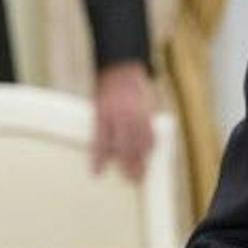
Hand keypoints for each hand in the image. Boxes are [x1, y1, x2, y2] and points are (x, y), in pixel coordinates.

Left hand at [90, 61, 155, 180]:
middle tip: (130, 180)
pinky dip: (150, 144)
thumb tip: (106, 151)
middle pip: (124, 146)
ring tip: (141, 174)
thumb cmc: (106, 87)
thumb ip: (101, 126)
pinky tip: (148, 153)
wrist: (121, 66)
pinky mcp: (147, 110)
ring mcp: (136, 112)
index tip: (97, 174)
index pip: (101, 141)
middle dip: (128, 166)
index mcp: (103, 112)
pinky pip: (150, 132)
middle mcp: (120, 114)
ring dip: (141, 160)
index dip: (99, 159)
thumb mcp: (97, 104)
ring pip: (140, 142)